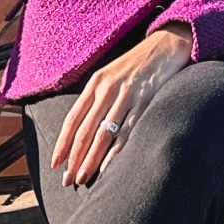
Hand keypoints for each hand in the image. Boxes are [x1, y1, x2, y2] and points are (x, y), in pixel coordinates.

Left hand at [51, 25, 190, 188]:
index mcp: (95, 83)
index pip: (73, 118)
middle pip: (85, 130)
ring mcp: (126, 95)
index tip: (56, 164)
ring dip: (91, 159)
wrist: (167, 43)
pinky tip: (109, 167)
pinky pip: (128, 131)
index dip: (63, 143)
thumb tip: (84, 127)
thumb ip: (98, 98)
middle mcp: (107, 89)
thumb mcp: (111, 75)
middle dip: (74, 157)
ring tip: (83, 179)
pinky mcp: (146, 100)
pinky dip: (116, 152)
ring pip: (103, 134)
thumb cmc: (137, 64)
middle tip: (68, 180)